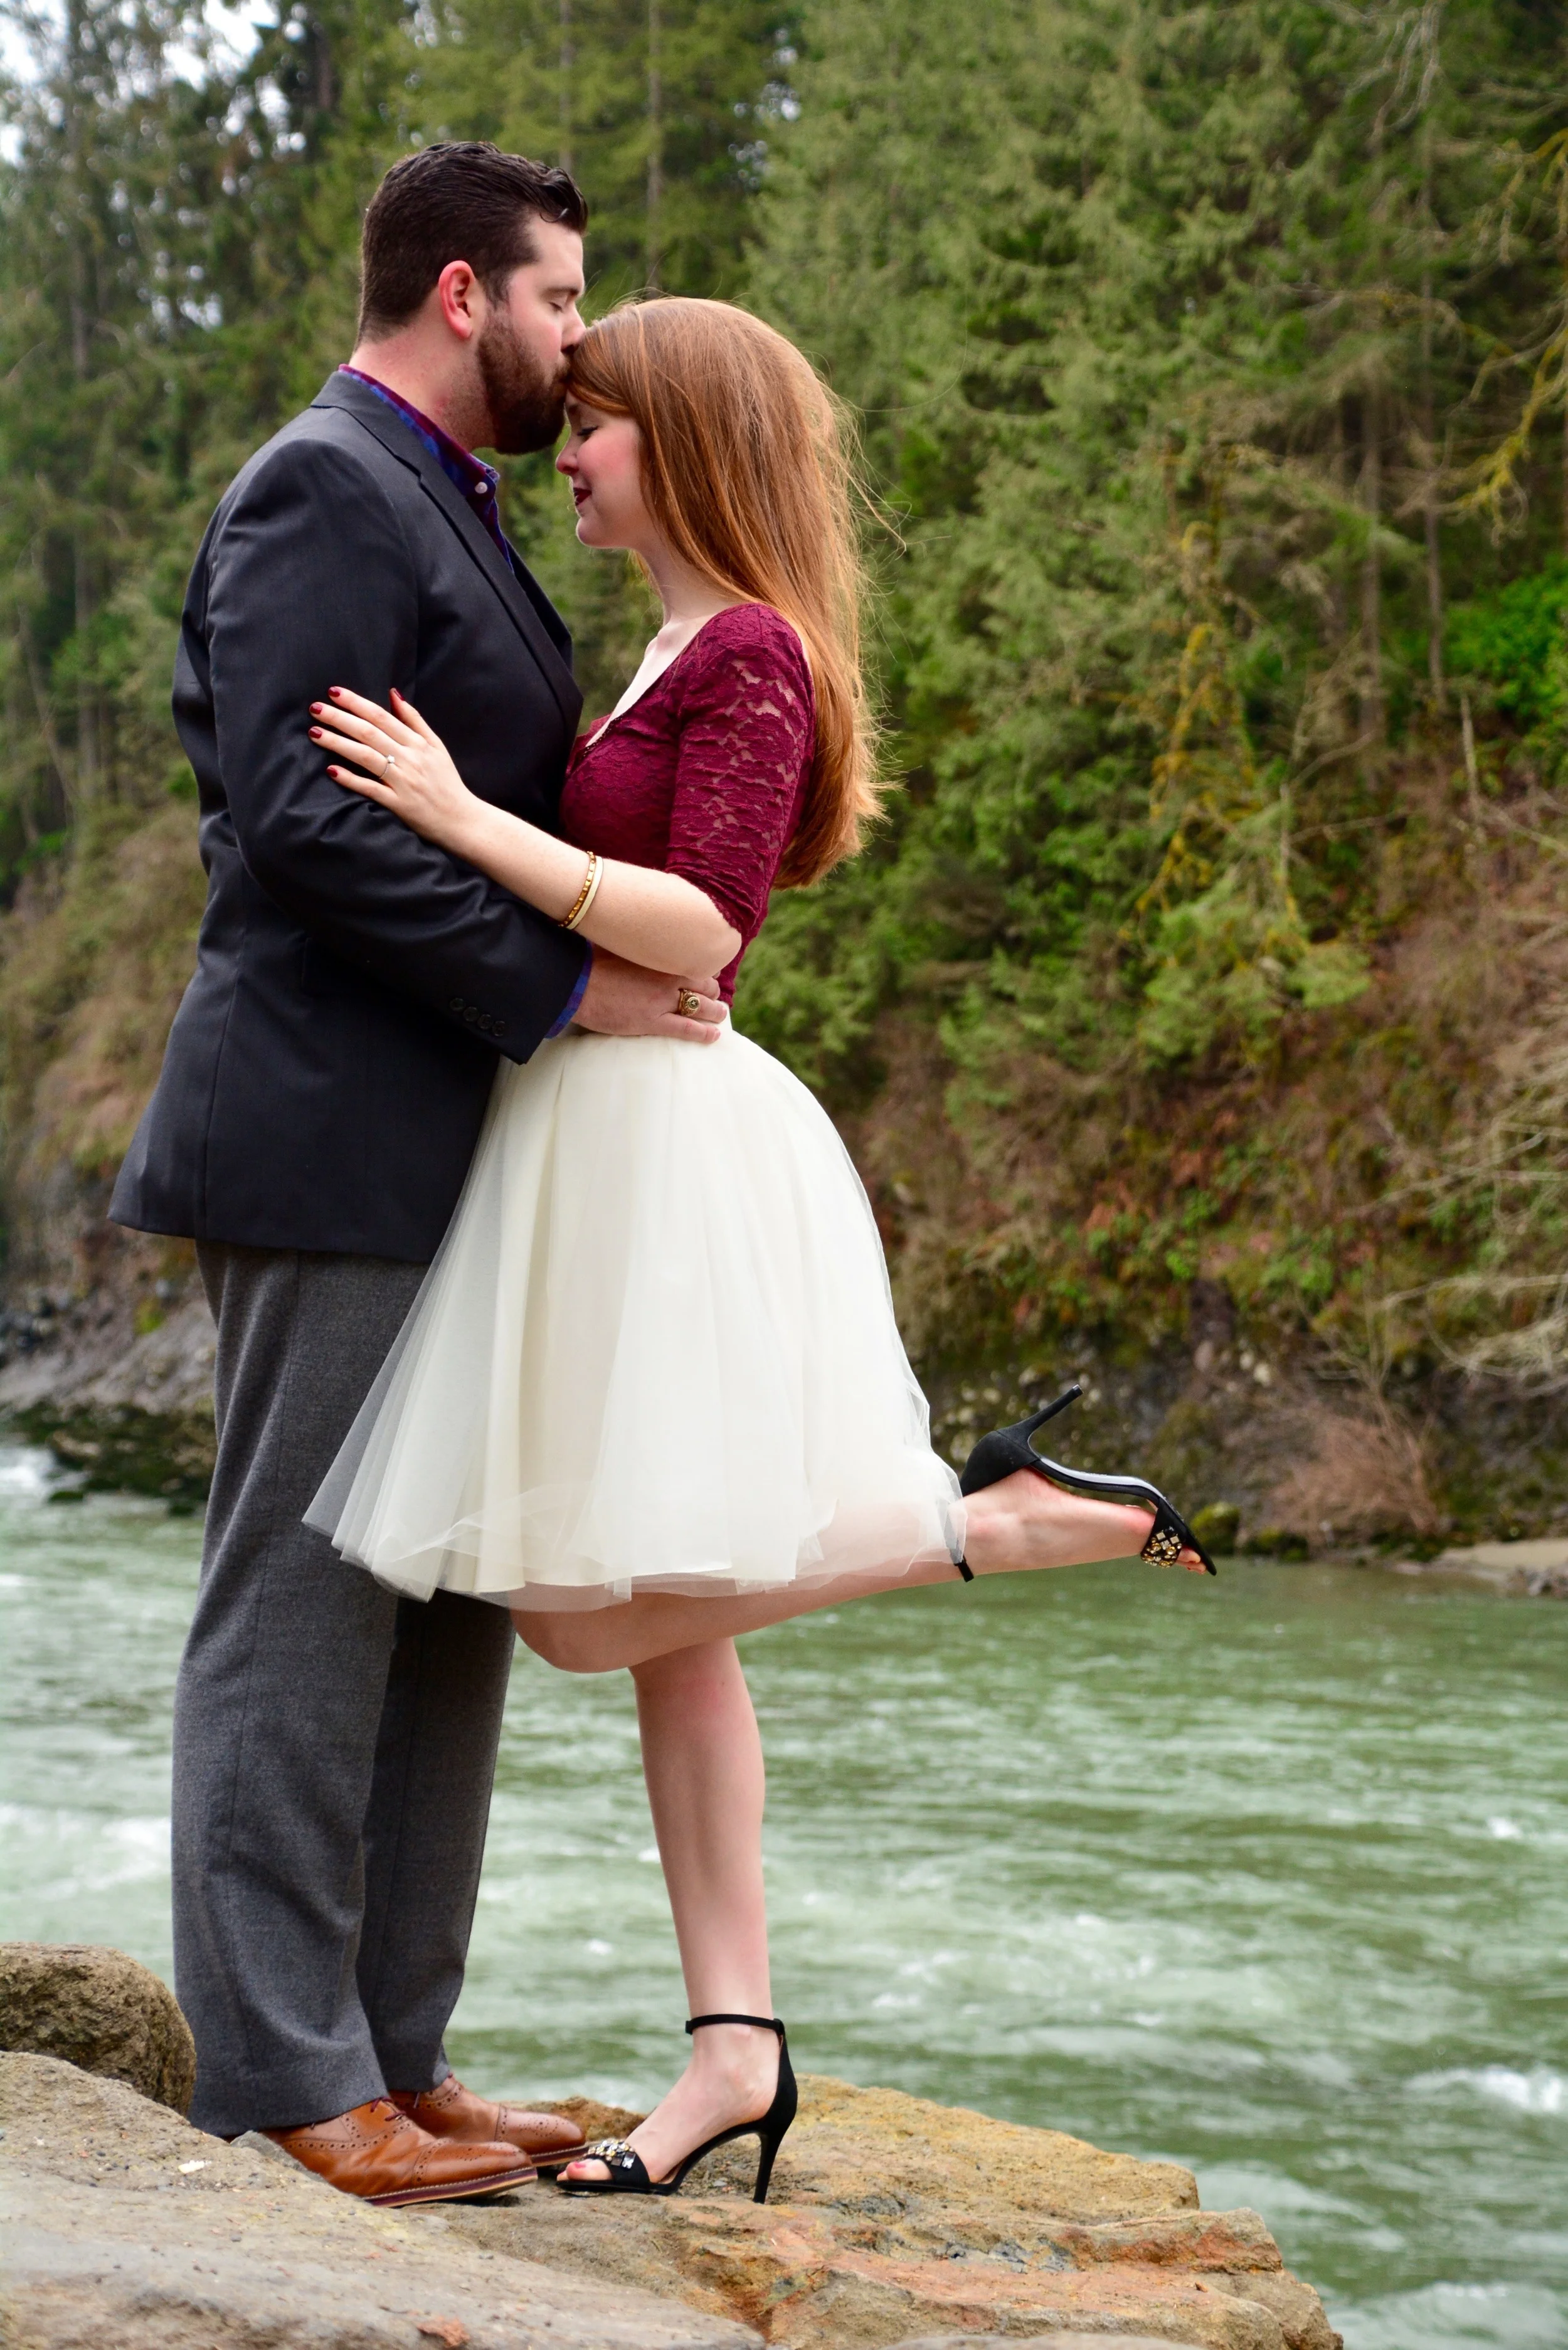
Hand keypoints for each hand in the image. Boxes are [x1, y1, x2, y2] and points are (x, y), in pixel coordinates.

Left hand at [310, 686, 477, 852]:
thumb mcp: (436, 746)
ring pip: (366, 757)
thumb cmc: (447, 782)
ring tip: (315, 733)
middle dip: (340, 718)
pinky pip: (371, 789)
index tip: (334, 692)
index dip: (357, 703)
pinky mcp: (398, 804)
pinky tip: (332, 770)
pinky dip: (351, 779)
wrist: (462, 820)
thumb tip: (393, 694)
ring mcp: (403, 782)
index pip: (382, 717)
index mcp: (417, 743)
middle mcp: (409, 759)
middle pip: (369, 733)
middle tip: (315, 708)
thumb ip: (414, 720)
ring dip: (338, 743)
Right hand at [575, 948, 724, 1042]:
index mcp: (661, 957)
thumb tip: (638, 929)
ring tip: (720, 1014)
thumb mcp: (619, 942)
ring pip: (702, 1007)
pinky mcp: (652, 1023)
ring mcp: (662, 1002)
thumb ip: (636, 941)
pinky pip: (687, 1029)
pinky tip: (714, 1035)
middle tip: (713, 995)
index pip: (695, 961)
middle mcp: (667, 978)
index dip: (705, 967)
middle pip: (705, 984)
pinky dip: (704, 1033)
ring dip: (715, 1011)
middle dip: (712, 990)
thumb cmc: (592, 960)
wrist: (575, 983)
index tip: (708, 969)